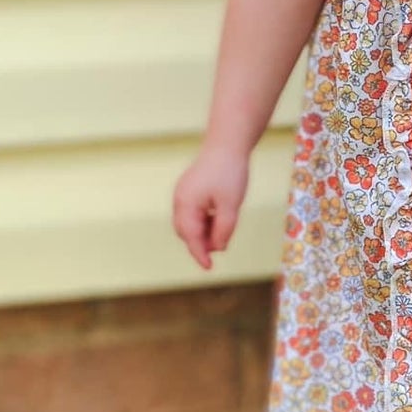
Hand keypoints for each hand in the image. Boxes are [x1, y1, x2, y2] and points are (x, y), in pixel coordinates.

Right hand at [173, 145, 250, 270]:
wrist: (227, 144)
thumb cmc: (230, 173)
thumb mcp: (231, 205)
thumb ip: (224, 229)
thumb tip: (217, 248)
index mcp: (186, 204)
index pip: (190, 237)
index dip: (200, 254)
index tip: (209, 267)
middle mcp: (180, 199)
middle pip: (186, 231)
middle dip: (200, 242)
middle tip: (220, 247)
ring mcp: (183, 193)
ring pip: (189, 222)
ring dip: (203, 231)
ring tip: (222, 231)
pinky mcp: (190, 188)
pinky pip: (193, 211)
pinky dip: (204, 220)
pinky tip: (219, 218)